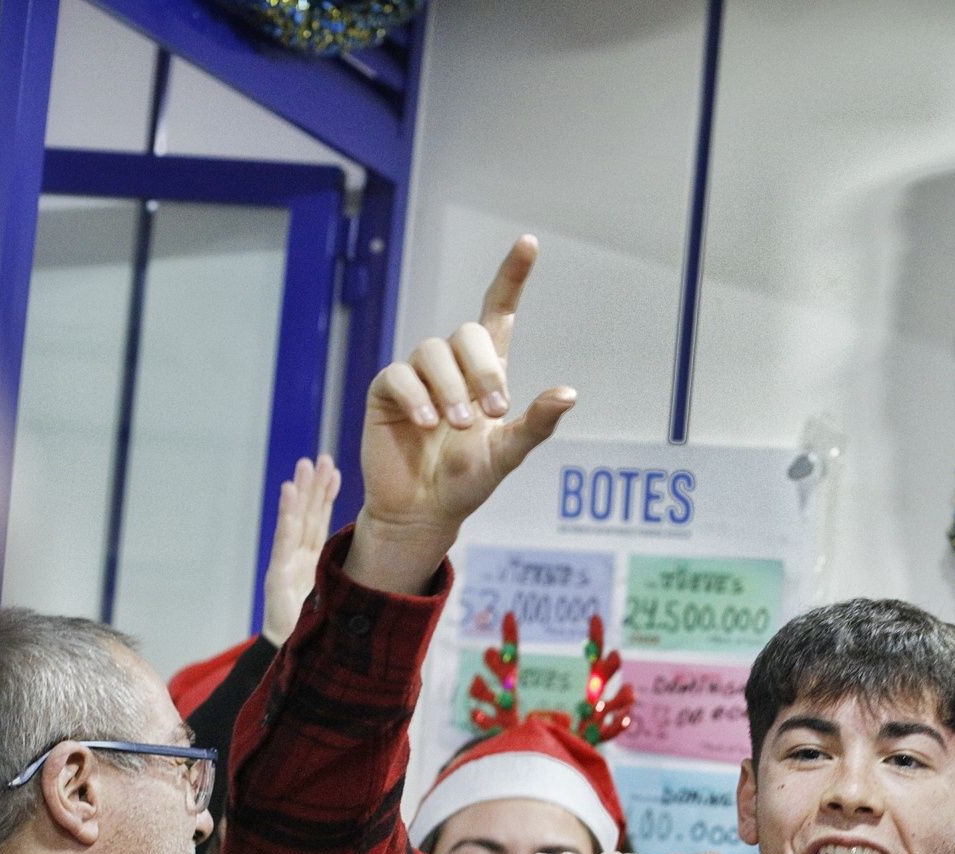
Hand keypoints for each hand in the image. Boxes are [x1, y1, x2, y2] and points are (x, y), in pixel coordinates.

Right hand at [260, 456, 340, 644]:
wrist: (298, 654)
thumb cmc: (320, 628)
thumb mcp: (343, 596)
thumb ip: (353, 575)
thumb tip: (388, 557)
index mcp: (316, 561)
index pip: (322, 521)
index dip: (327, 496)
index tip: (336, 470)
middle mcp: (300, 558)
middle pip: (309, 515)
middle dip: (314, 486)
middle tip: (321, 458)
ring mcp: (287, 564)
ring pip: (296, 522)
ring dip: (300, 492)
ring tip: (304, 466)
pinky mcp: (277, 574)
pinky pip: (284, 540)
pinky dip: (286, 515)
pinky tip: (288, 493)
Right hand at [348, 236, 577, 593]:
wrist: (424, 510)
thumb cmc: (468, 480)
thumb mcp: (509, 453)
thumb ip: (536, 424)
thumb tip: (568, 393)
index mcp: (487, 372)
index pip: (499, 312)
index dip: (512, 276)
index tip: (529, 242)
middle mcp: (452, 365)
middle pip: (467, 333)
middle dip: (483, 371)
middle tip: (491, 413)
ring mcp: (417, 375)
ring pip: (432, 352)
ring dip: (451, 389)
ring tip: (459, 425)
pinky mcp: (386, 391)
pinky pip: (400, 376)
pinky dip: (417, 397)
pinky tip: (425, 423)